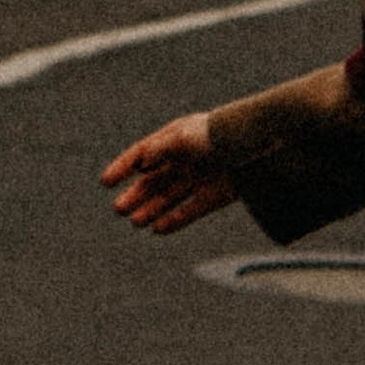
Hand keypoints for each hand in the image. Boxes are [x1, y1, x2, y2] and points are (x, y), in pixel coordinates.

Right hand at [100, 112, 238, 236]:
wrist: (258, 146)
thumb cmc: (220, 135)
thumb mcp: (186, 137)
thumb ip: (162, 149)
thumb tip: (140, 163)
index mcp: (176, 139)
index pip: (143, 153)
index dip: (123, 167)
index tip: (106, 182)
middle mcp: (185, 159)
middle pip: (154, 180)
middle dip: (136, 195)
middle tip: (118, 209)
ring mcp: (199, 178)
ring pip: (169, 197)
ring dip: (151, 210)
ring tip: (135, 221)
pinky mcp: (214, 196)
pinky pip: (189, 211)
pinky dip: (174, 221)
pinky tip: (157, 230)